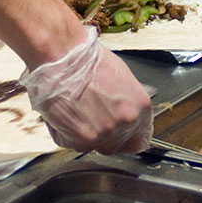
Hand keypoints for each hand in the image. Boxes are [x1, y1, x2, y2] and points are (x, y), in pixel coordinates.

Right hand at [20, 26, 151, 153]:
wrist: (60, 56)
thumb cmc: (85, 60)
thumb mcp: (120, 78)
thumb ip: (126, 102)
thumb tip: (121, 113)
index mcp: (140, 107)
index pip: (141, 139)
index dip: (127, 136)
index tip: (119, 134)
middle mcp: (125, 123)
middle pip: (117, 145)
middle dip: (104, 135)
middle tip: (90, 117)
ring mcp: (103, 134)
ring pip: (94, 145)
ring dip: (84, 133)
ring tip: (75, 109)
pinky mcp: (80, 139)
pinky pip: (71, 143)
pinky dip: (64, 132)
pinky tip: (63, 111)